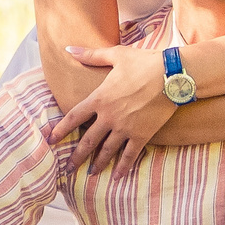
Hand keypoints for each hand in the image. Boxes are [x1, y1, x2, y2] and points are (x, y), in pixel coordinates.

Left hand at [51, 42, 180, 175]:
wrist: (172, 75)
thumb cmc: (145, 62)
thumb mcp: (116, 55)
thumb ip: (91, 55)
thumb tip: (68, 48)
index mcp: (100, 98)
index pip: (74, 118)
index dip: (60, 130)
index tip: (51, 140)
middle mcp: (109, 117)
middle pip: (88, 141)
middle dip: (77, 156)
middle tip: (69, 167)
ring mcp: (125, 128)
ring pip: (107, 151)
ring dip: (97, 164)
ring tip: (91, 173)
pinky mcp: (142, 135)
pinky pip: (130, 155)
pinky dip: (123, 167)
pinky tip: (117, 177)